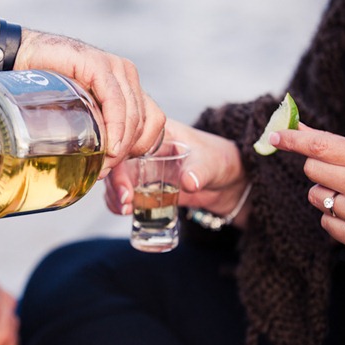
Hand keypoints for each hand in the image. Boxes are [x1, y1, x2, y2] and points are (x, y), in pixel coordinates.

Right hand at [14, 29, 165, 177]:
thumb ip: (96, 133)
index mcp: (128, 87)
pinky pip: (116, 101)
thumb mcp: (79, 114)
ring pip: (133, 115)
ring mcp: (115, 68)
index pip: (153, 122)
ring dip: (120, 145)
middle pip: (143, 122)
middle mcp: (126, 76)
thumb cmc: (47, 88)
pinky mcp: (98, 64)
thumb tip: (105, 171)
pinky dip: (115, 126)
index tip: (116, 165)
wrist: (21, 57)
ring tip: (101, 164)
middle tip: (103, 171)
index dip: (140, 148)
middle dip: (125, 153)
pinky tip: (108, 144)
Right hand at [104, 118, 251, 227]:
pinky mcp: (145, 185)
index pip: (128, 143)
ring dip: (114, 195)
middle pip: (117, 162)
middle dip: (115, 184)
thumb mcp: (212, 162)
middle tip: (125, 203)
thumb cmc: (220, 160)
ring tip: (125, 210)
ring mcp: (142, 168)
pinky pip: (125, 193)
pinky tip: (126, 212)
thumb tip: (189, 182)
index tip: (126, 187)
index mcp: (155, 133)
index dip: (120, 163)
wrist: (229, 181)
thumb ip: (200, 171)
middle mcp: (143, 149)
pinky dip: (120, 203)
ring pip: (117, 179)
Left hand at [271, 123, 344, 249]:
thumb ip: (339, 144)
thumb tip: (300, 128)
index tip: (275, 134)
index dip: (294, 139)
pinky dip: (335, 217)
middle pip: (311, 169)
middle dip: (318, 166)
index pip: (321, 146)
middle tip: (339, 169)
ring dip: (326, 192)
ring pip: (315, 196)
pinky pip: (324, 221)